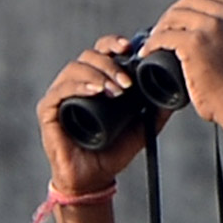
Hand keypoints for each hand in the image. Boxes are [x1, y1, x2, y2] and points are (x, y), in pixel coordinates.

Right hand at [37, 35, 168, 193]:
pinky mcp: (48, 110)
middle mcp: (76, 84)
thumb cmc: (111, 153)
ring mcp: (60, 95)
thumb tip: (174, 95)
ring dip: (98, 75)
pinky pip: (60, 90)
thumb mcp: (140, 128)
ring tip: (115, 91)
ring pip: (75, 69)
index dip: (113, 43)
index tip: (129, 48)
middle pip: (89, 56)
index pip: (100, 51)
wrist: (93, 179)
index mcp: (95, 81)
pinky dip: (78, 87)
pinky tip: (94, 92)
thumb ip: (155, 111)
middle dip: (110, 65)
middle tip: (127, 83)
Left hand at [139, 0, 222, 125]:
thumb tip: (202, 21)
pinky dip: (151, 44)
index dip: (187, 5)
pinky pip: (163, 36)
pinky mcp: (194, 43)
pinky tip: (147, 52)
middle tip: (161, 29)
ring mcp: (211, 27)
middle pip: (188, 2)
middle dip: (171, 14)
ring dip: (159, 28)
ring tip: (153, 41)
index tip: (177, 17)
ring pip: (174, 16)